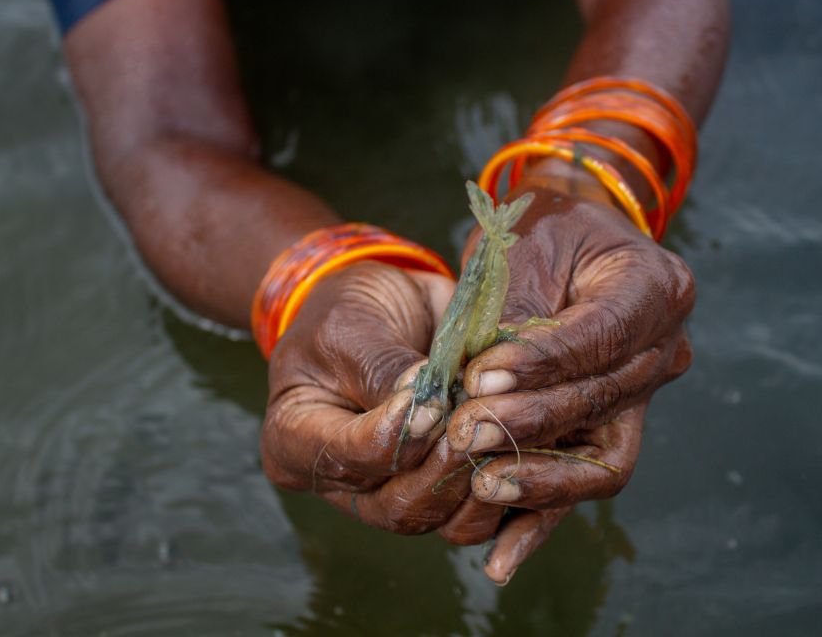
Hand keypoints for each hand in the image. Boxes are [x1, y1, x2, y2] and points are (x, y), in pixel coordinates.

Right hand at [261, 262, 502, 539]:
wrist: (381, 304)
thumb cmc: (349, 309)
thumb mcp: (352, 326)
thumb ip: (384, 370)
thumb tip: (429, 405)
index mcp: (295, 443)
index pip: (347, 459)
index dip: (394, 435)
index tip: (432, 400)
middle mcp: (343, 482)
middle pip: (397, 505)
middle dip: (445, 466)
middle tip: (480, 421)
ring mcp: (392, 491)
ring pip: (442, 519)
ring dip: (481, 480)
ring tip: (504, 431)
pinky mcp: (437, 487)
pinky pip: (475, 511)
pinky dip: (505, 487)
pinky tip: (526, 450)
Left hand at [444, 180, 695, 583]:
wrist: (568, 241)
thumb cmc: (543, 233)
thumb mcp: (524, 250)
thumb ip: (508, 318)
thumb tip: (472, 389)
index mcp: (656, 288)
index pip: (602, 337)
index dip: (542, 363)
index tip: (478, 379)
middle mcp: (665, 348)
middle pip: (603, 401)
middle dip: (530, 421)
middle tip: (464, 430)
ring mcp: (643, 396)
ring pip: (603, 458)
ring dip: (540, 478)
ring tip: (481, 488)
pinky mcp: (612, 429)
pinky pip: (582, 480)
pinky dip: (540, 517)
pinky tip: (498, 561)